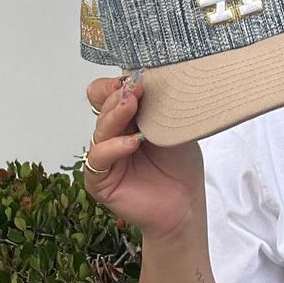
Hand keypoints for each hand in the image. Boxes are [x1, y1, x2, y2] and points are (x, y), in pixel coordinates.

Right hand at [83, 74, 204, 240]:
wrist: (186, 205)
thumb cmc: (180, 166)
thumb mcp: (173, 126)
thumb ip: (159, 106)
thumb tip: (152, 79)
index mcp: (127, 119)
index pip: (108, 94)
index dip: (117, 84)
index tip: (137, 77)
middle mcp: (113, 135)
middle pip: (102, 107)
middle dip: (118, 95)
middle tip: (136, 87)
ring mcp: (105, 157)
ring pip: (99, 130)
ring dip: (115, 115)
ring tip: (131, 106)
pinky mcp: (101, 180)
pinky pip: (98, 159)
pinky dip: (113, 148)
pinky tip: (131, 143)